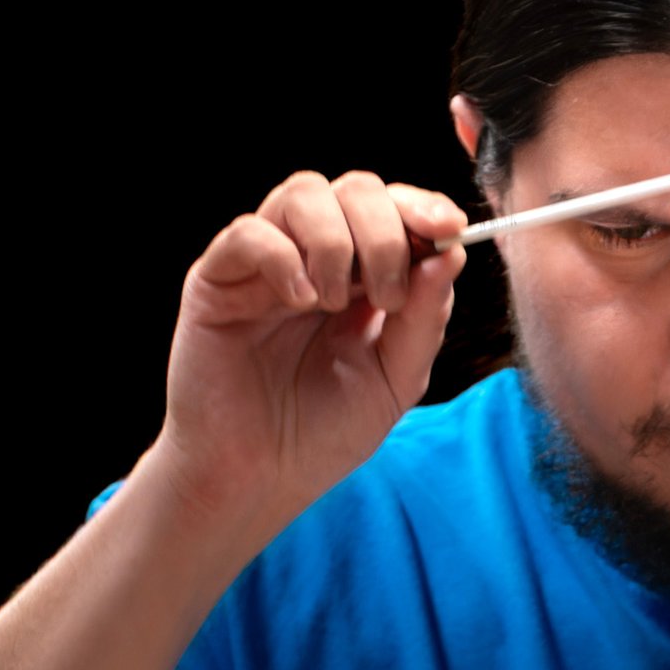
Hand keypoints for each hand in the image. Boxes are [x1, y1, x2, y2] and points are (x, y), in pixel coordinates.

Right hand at [151, 170, 468, 547]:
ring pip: (303, 192)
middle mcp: (314, 258)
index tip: (449, 226)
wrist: (259, 480)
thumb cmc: (325, 433)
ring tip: (334, 303)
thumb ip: (425, 317)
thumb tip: (452, 252)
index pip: (394, 209)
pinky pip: (248, 232)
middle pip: (355, 189)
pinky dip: (282, 257)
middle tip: (386, 295)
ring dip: (335, 240)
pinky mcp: (217, 281)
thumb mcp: (396, 378)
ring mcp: (265, 265)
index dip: (422, 206)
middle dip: (385, 232)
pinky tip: (300, 302)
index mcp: (362, 275)